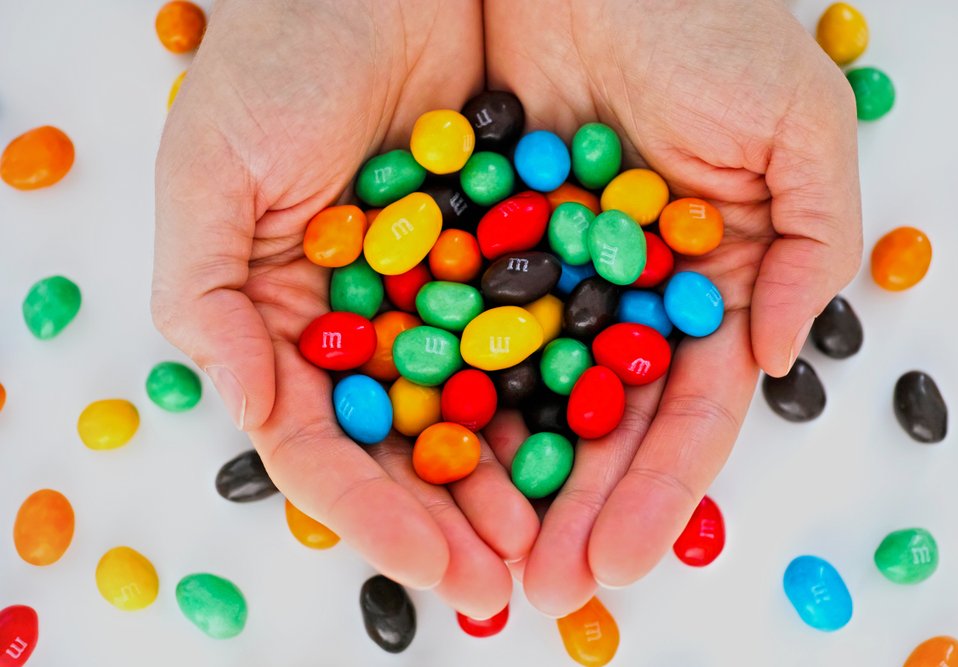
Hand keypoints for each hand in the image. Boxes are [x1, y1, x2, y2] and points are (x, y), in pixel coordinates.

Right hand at [152, 0, 535, 618]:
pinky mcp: (506, 254)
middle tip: (507, 575)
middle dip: (453, 517)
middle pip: (408, 445)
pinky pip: (536, 333)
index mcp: (287, 326)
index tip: (437, 565)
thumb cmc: (274, 65)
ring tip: (554, 533)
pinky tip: (593, 435)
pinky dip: (559, 386)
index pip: (325, 447)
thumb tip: (251, 411)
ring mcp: (438, 295)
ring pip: (477, 405)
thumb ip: (207, 302)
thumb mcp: (211, 178)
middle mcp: (364, 325)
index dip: (374, 515)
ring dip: (512, 474)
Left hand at [484, 0, 861, 614]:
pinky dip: (450, 388)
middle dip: (578, 507)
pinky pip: (462, 325)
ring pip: (529, 392)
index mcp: (704, 287)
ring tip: (485, 552)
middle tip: (548, 587)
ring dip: (510, 474)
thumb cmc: (711, 28)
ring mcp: (549, 273)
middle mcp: (624, 295)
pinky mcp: (480, 238)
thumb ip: (812, 245)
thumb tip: (776, 359)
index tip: (623, 560)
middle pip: (601, 422)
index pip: (684, 411)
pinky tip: (429, 456)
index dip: (658, 491)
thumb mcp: (798, 130)